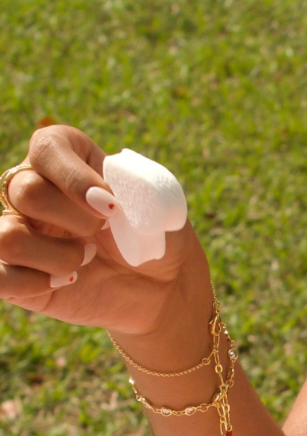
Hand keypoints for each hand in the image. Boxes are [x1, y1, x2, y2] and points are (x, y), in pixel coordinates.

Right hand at [0, 124, 211, 340]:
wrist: (162, 287)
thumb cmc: (155, 237)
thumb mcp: (156, 204)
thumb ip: (130, 185)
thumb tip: (98, 196)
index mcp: (66, 159)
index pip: (46, 148)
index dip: (75, 178)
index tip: (110, 206)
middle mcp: (33, 189)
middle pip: (26, 191)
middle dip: (75, 219)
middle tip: (103, 233)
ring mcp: (22, 231)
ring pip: (7, 236)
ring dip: (57, 256)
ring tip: (86, 260)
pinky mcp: (17, 274)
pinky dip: (33, 284)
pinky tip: (67, 282)